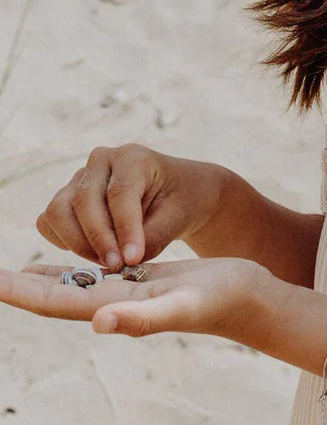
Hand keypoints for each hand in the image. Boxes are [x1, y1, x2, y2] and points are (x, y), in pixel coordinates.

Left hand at [0, 257, 288, 347]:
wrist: (254, 300)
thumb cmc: (225, 302)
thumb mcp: (184, 304)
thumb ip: (142, 317)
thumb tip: (97, 322)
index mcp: (117, 308)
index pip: (55, 301)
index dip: (19, 292)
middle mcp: (115, 304)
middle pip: (54, 296)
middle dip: (18, 287)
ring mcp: (129, 294)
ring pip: (72, 286)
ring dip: (38, 280)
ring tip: (9, 271)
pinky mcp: (143, 282)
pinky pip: (97, 275)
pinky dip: (72, 269)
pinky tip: (62, 263)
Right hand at [35, 144, 228, 272]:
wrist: (175, 194)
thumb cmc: (180, 202)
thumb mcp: (178, 218)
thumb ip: (153, 237)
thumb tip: (123, 261)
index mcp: (133, 158)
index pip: (120, 193)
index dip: (124, 229)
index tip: (132, 259)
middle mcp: (101, 161)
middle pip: (84, 201)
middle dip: (99, 240)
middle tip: (118, 267)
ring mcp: (79, 177)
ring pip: (58, 211)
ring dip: (78, 243)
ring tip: (107, 262)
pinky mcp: (66, 197)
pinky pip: (49, 221)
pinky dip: (63, 240)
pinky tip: (92, 253)